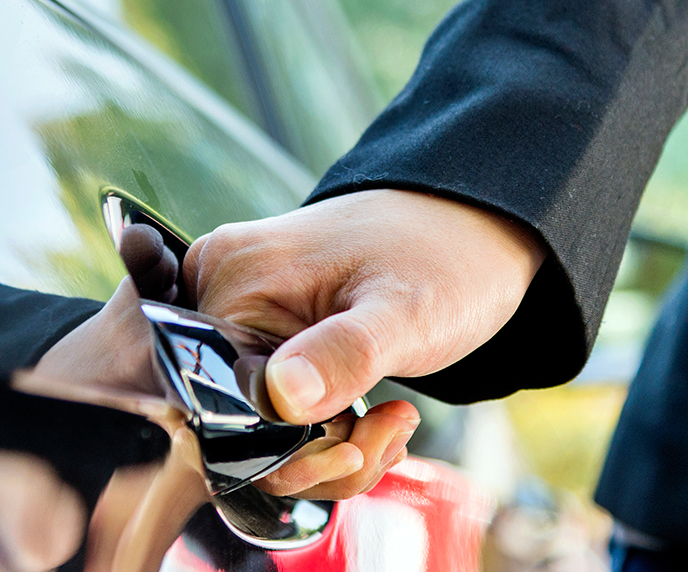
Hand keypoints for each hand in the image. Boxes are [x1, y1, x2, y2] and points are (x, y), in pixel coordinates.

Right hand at [183, 189, 546, 424]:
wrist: (468, 233)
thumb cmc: (441, 258)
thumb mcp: (405, 313)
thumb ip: (345, 353)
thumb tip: (280, 397)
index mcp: (234, 277)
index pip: (222, 403)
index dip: (288, 448)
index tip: (359, 444)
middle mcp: (219, 291)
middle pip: (235, 424)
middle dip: (317, 455)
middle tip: (387, 434)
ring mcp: (239, 314)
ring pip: (258, 430)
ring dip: (329, 451)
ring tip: (391, 424)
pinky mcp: (262, 333)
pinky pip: (275, 411)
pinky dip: (325, 434)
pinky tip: (375, 417)